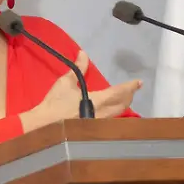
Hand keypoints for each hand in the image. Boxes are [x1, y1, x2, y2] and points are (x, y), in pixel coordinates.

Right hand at [19, 50, 142, 131]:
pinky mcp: (94, 130)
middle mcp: (103, 114)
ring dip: (123, 105)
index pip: (120, 92)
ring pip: (118, 114)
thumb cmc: (56, 103)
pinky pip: (111, 120)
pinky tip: (111, 111)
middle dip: (129, 96)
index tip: (139, 82)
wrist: (45, 125)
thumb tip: (83, 54)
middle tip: (133, 89)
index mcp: (98, 100)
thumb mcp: (66, 83)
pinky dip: (115, 113)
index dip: (130, 86)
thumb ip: (78, 68)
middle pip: (123, 105)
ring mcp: (99, 124)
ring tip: (125, 98)